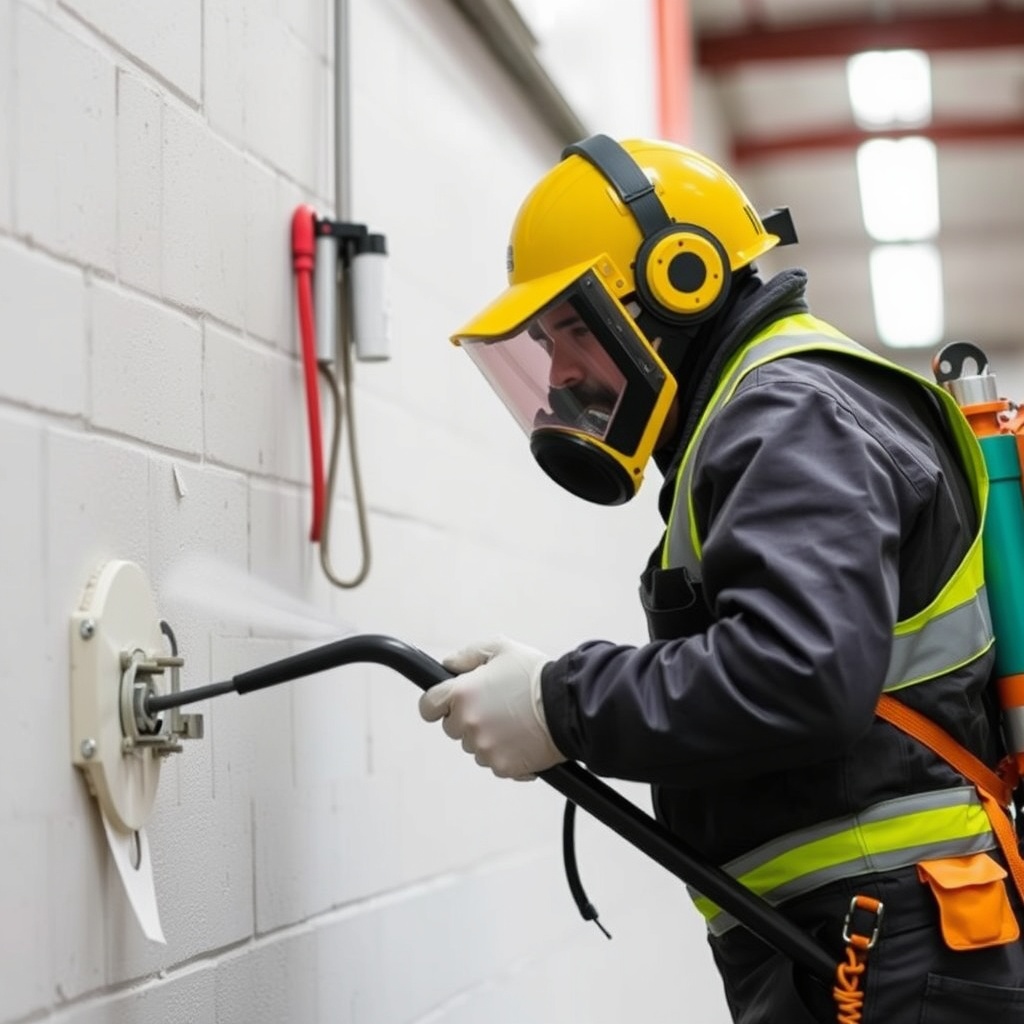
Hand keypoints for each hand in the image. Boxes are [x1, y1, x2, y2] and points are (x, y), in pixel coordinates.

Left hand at [419, 636, 565, 779]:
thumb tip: (447, 665)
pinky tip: (522, 738)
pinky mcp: (502, 766)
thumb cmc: (536, 675)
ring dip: (486, 737)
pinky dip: (505, 753)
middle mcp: (468, 723)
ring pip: (473, 746)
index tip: (447, 703)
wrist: (569, 706)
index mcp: (462, 693)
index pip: (428, 707)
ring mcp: (484, 748)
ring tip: (513, 722)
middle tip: (495, 706)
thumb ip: (468, 655)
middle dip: (467, 718)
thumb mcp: (501, 649)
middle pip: (452, 728)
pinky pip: (494, 762)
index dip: (437, 704)